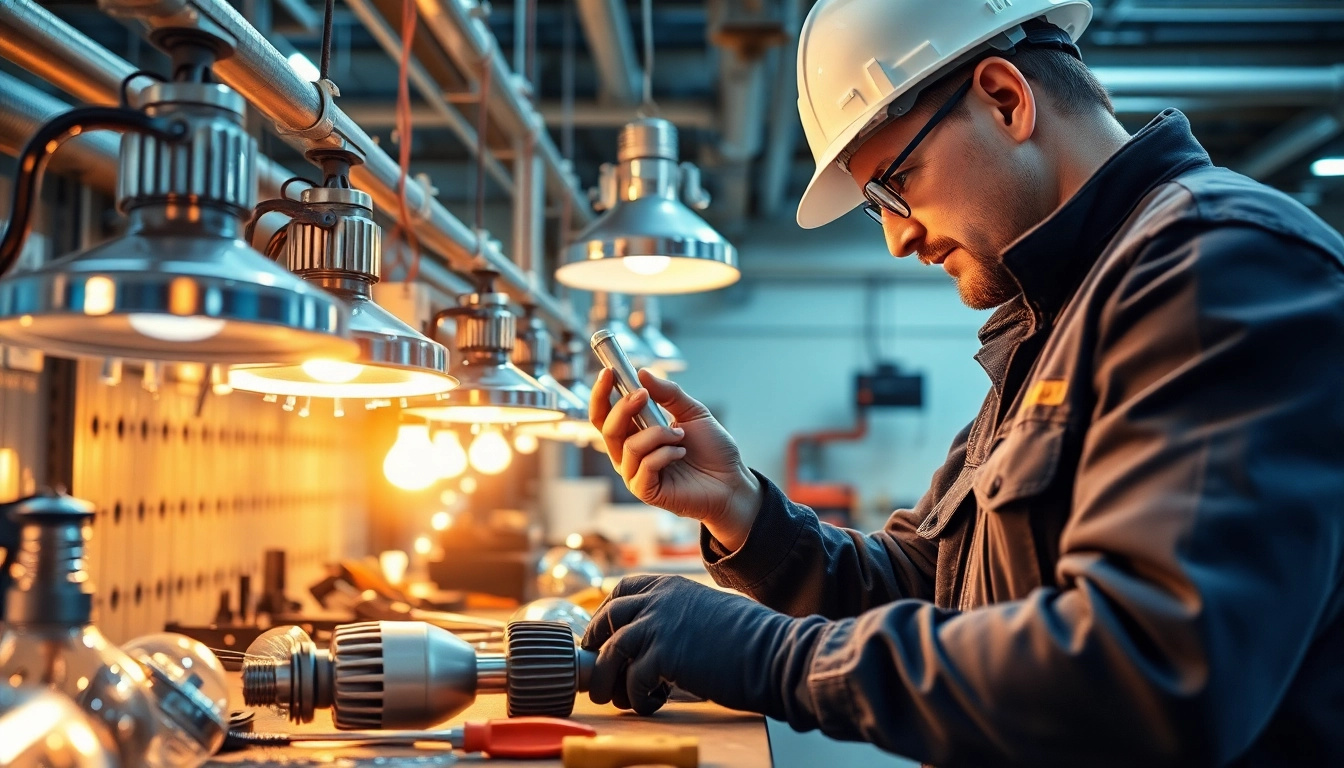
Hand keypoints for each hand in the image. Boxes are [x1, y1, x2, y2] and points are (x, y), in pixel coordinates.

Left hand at [581, 574, 793, 715]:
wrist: (773, 653)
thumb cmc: (751, 639)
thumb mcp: (709, 611)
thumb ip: (680, 616)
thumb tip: (658, 641)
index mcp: (671, 586)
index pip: (623, 590)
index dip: (606, 614)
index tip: (603, 634)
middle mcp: (659, 600)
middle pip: (608, 619)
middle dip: (597, 646)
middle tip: (599, 672)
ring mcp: (659, 625)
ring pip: (611, 653)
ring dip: (607, 680)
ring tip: (613, 699)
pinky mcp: (663, 655)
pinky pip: (633, 681)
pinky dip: (637, 698)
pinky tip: (652, 704)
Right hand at [589, 369, 760, 549]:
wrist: (731, 480)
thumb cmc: (711, 449)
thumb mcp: (693, 412)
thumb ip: (668, 393)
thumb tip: (642, 373)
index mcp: (635, 433)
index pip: (605, 414)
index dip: (601, 393)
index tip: (608, 372)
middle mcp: (629, 453)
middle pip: (607, 429)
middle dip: (622, 407)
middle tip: (643, 395)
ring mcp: (635, 473)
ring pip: (629, 447)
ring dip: (657, 434)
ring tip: (681, 435)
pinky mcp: (646, 491)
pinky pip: (644, 466)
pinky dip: (665, 454)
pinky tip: (681, 453)